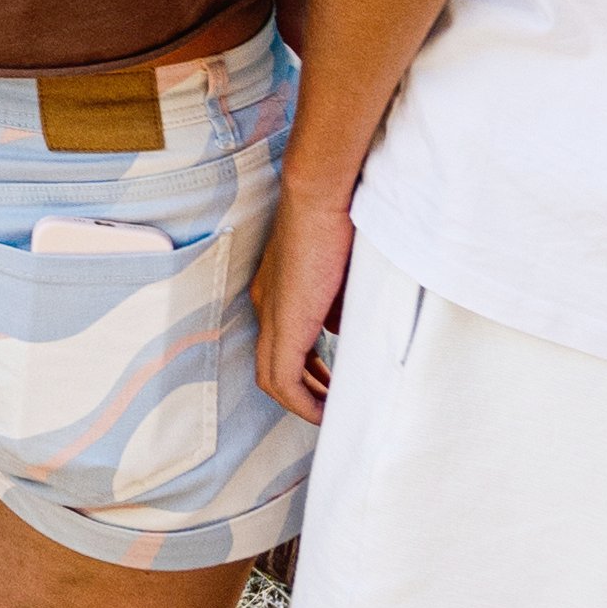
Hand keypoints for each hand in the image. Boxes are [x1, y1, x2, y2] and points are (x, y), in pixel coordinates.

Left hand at [251, 179, 353, 427]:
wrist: (320, 194)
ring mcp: (271, 316)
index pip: (282, 341)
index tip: (331, 380)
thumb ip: (336, 302)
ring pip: (274, 378)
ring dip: (303, 400)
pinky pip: (283, 380)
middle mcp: (266, 305)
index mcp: (275, 290)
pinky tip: (325, 411)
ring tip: (331, 413)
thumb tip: (340, 329)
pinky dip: (302, 401)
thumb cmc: (336, 219)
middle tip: (332, 402)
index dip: (306, 367)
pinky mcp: (283, 326)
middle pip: (274, 365)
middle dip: (305, 388)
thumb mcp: (340, 270)